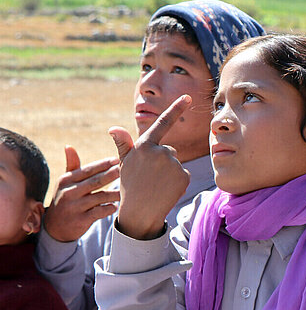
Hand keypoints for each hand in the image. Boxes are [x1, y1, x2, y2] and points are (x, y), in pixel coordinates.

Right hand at [43, 146, 119, 241]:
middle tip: (124, 170)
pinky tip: (115, 207)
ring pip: (99, 198)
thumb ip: (71, 166)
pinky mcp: (79, 220)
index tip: (116, 160)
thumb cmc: (65, 199)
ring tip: (125, 191)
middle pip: (95, 182)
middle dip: (111, 175)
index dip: (103, 165)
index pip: (87, 170)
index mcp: (66, 180)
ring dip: (113, 194)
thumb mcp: (65, 183)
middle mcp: (69, 192)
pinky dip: (108, 209)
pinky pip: (98, 213)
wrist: (54, 227)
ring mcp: (74, 207)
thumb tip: (69, 146)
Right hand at [109, 95, 191, 239]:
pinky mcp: (183, 176)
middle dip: (162, 161)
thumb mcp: (125, 163)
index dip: (176, 108)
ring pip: (176, 163)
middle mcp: (161, 151)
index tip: (188, 97)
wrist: (140, 212)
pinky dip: (177, 182)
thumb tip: (114, 128)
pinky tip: (167, 190)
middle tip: (150, 177)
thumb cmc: (130, 186)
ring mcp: (174, 164)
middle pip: (169, 150)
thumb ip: (124, 144)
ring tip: (157, 184)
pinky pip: (183, 174)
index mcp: (145, 145)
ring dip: (170, 172)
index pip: (163, 122)